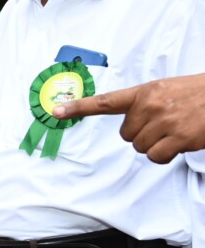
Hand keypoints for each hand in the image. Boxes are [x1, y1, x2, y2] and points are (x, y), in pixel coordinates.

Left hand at [53, 74, 204, 162]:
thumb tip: (131, 125)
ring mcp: (165, 121)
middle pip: (126, 135)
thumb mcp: (167, 90)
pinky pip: (156, 157)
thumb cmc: (196, 94)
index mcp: (145, 92)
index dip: (78, 107)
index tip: (56, 111)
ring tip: (175, 130)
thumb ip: (145, 103)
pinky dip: (165, 155)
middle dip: (143, 134)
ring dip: (155, 145)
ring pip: (140, 147)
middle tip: (165, 124)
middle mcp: (151, 105)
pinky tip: (179, 142)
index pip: (106, 101)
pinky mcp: (178, 137)